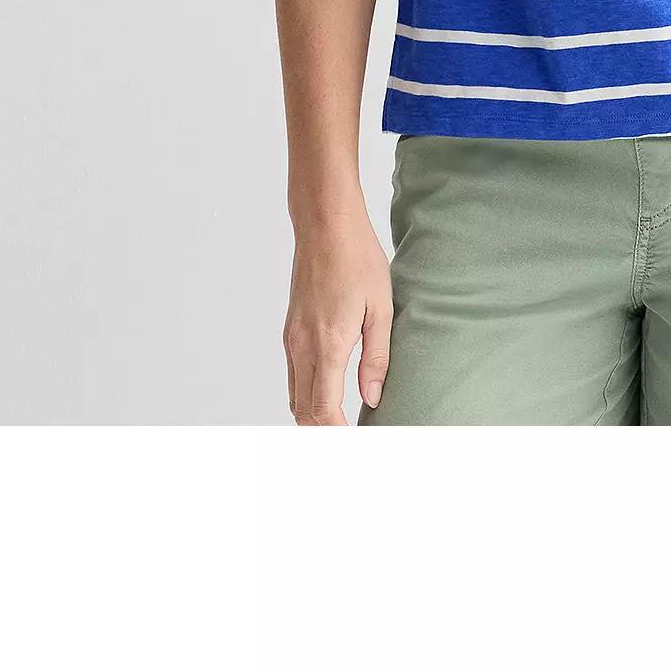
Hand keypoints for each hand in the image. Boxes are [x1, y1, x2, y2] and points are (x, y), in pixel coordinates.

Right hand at [283, 213, 392, 424]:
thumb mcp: (380, 307)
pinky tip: (327, 392)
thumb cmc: (358, 259)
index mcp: (328, 344)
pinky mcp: (290, 329)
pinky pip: (293, 374)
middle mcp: (303, 346)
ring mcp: (292, 338)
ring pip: (294, 395)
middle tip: (347, 440)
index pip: (323, 409)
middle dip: (322, 432)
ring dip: (312, 415)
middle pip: (303, 410)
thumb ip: (376, 357)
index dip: (336, 434)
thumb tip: (372, 397)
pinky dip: (306, 393)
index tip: (353, 443)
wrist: (325, 226)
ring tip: (339, 425)